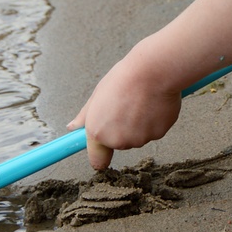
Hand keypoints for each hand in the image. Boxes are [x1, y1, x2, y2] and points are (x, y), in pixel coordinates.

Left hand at [66, 50, 181, 169]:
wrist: (152, 71)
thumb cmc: (124, 79)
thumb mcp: (98, 95)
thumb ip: (85, 116)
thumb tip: (72, 127)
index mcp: (98, 132)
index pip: (97, 160)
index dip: (100, 154)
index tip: (102, 150)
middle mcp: (117, 140)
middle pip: (120, 142)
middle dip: (122, 128)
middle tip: (126, 105)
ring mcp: (139, 139)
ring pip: (138, 136)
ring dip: (140, 124)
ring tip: (141, 101)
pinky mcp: (158, 135)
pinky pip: (155, 130)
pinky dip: (155, 120)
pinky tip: (153, 103)